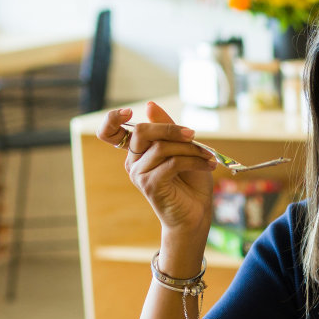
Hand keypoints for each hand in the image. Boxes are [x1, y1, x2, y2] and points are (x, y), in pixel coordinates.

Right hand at [95, 101, 216, 236]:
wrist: (195, 214)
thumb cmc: (190, 182)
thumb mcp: (183, 148)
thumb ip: (167, 128)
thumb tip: (149, 105)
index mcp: (137, 151)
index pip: (110, 131)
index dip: (112, 118)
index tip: (127, 111)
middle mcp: (133, 162)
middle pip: (141, 132)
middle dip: (169, 128)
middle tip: (192, 134)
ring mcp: (139, 174)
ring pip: (162, 148)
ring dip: (190, 149)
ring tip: (208, 156)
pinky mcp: (150, 185)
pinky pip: (172, 163)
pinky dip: (193, 161)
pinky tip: (207, 164)